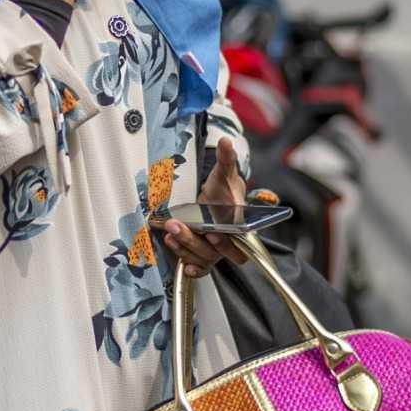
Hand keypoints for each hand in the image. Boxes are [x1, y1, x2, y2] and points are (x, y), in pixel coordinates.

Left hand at [161, 137, 251, 278]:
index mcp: (240, 223)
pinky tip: (183, 265)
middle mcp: (230, 240)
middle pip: (219, 252)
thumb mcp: (223, 173)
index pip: (238, 239)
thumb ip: (226, 159)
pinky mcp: (203, 255)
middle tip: (179, 226)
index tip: (212, 230)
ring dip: (186, 247)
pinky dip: (192, 268)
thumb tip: (226, 142)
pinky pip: (200, 268)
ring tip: (170, 231)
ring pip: (205, 258)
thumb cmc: (222, 189)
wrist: (215, 198)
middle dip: (197, 241)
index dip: (226, 240)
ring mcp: (216, 250)